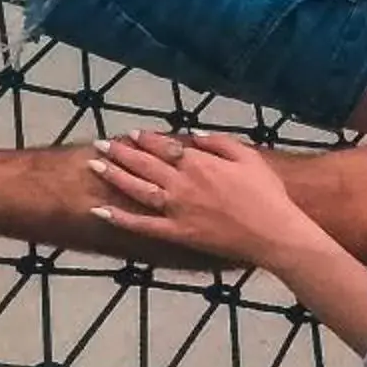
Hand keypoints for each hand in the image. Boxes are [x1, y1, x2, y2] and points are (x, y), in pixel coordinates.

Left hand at [88, 131, 311, 266]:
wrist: (273, 233)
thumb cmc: (266, 193)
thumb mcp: (249, 157)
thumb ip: (219, 142)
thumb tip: (194, 134)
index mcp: (199, 162)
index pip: (164, 146)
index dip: (146, 138)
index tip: (131, 133)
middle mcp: (182, 183)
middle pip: (144, 164)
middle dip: (120, 152)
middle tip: (100, 144)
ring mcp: (176, 209)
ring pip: (137, 189)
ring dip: (114, 176)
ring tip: (94, 166)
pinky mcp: (176, 233)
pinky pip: (142, 225)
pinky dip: (119, 217)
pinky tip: (101, 210)